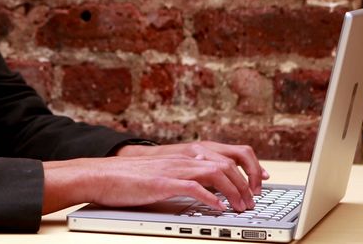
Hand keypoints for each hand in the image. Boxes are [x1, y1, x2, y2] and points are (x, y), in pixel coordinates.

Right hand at [41, 142, 266, 214]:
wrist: (102, 174)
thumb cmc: (130, 177)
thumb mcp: (165, 172)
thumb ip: (186, 175)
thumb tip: (208, 189)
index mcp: (186, 153)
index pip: (228, 152)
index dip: (249, 166)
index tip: (260, 181)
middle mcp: (184, 156)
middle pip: (228, 163)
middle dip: (246, 184)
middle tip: (251, 202)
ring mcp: (175, 168)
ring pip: (217, 173)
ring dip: (234, 192)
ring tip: (240, 208)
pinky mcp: (164, 182)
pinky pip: (195, 188)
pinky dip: (211, 199)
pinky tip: (218, 209)